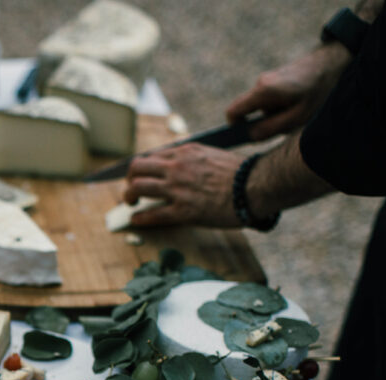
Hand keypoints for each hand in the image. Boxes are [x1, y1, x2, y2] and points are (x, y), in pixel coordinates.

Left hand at [122, 143, 243, 228]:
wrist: (257, 186)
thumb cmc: (241, 173)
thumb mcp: (212, 154)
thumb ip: (192, 159)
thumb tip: (179, 165)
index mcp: (185, 152)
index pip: (151, 156)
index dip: (141, 167)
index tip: (139, 175)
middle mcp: (176, 168)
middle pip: (136, 168)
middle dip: (129, 179)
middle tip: (131, 189)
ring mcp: (178, 189)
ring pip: (137, 188)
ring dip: (128, 197)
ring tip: (130, 203)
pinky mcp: (183, 211)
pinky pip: (152, 215)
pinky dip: (139, 219)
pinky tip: (136, 220)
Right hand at [225, 45, 349, 140]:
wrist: (334, 62)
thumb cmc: (318, 90)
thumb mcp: (298, 117)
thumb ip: (272, 128)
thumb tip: (251, 135)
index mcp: (263, 92)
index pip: (233, 112)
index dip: (236, 127)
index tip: (250, 135)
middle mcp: (260, 83)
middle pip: (248, 110)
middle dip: (261, 122)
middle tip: (283, 126)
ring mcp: (267, 78)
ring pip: (261, 105)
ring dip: (274, 114)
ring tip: (298, 112)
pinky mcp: (276, 78)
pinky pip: (270, 98)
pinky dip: (280, 106)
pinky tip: (300, 104)